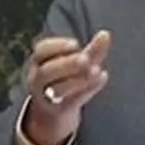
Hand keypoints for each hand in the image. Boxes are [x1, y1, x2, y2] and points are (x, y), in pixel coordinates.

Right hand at [23, 30, 111, 144]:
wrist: (55, 110)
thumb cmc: (67, 77)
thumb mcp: (80, 62)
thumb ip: (93, 49)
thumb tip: (106, 34)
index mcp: (39, 62)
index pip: (41, 51)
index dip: (57, 46)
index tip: (76, 44)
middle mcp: (38, 79)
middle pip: (46, 72)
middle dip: (66, 64)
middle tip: (85, 59)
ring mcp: (46, 96)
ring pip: (55, 89)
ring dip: (76, 80)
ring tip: (95, 70)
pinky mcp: (58, 110)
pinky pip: (69, 102)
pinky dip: (87, 90)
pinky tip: (102, 78)